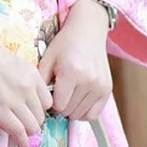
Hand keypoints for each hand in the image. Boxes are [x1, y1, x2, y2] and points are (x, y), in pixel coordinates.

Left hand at [37, 0, 112, 121]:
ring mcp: (100, 86)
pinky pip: (94, 114)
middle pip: (69, 111)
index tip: (51, 92)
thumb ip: (41, 82)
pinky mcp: (107, 89)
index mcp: (71, 72)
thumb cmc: (65, 44)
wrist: (88, 31)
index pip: (58, 105)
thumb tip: (39, 104)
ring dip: (72, 109)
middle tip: (60, 92)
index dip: (51, 102)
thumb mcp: (48, 58)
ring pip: (81, 115)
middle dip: (62, 105)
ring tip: (69, 94)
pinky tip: (79, 100)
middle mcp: (88, 81)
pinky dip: (85, 112)